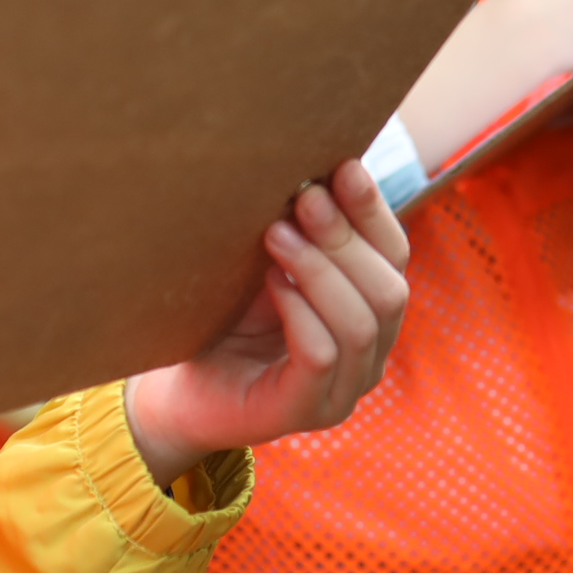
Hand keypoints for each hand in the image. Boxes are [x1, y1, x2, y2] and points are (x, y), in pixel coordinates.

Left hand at [125, 162, 412, 479]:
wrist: (178, 389)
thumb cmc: (228, 320)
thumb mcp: (271, 263)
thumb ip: (303, 228)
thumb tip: (318, 161)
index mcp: (371, 313)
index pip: (395, 257)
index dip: (374, 211)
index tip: (343, 166)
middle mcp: (371, 355)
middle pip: (388, 290)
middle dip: (346, 239)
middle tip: (304, 197)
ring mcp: (343, 391)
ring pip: (361, 324)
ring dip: (320, 270)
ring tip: (276, 233)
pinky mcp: (305, 412)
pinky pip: (321, 357)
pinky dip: (300, 312)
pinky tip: (270, 282)